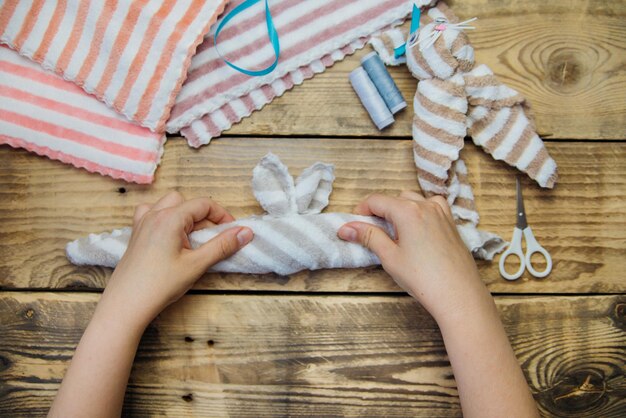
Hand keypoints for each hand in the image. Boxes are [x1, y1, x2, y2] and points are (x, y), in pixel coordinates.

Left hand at [100, 192, 253, 328]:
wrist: (126, 304)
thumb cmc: (160, 285)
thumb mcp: (197, 265)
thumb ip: (222, 246)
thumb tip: (245, 232)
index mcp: (170, 218)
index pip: (203, 204)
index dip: (222, 215)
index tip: (232, 231)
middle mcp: (154, 215)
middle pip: (186, 202)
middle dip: (203, 216)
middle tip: (212, 237)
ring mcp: (142, 223)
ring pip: (168, 205)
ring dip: (184, 215)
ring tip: (191, 237)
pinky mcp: (136, 234)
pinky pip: (151, 213)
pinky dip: (164, 218)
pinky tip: (169, 236)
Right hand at [337, 191, 481, 318]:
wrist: (458, 295)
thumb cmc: (423, 278)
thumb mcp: (389, 257)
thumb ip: (369, 237)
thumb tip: (347, 228)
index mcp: (408, 210)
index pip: (377, 200)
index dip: (362, 210)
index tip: (355, 224)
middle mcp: (426, 206)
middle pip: (395, 199)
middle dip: (381, 212)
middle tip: (373, 232)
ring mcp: (442, 213)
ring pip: (414, 201)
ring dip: (401, 210)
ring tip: (396, 233)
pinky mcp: (451, 224)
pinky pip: (432, 207)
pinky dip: (420, 212)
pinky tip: (418, 230)